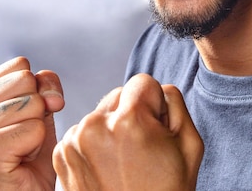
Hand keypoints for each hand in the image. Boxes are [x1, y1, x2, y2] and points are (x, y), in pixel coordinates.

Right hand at [0, 56, 64, 190]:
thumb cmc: (28, 152)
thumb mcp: (38, 106)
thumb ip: (45, 84)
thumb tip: (52, 99)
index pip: (19, 66)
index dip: (32, 90)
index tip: (18, 119)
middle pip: (25, 81)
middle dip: (34, 110)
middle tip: (19, 137)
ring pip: (32, 104)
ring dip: (35, 129)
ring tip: (19, 149)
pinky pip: (34, 129)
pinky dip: (36, 145)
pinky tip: (19, 160)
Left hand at [53, 73, 202, 190]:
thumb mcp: (189, 145)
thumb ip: (174, 102)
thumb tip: (158, 89)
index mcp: (129, 120)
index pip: (143, 82)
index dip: (155, 105)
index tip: (157, 131)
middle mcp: (96, 125)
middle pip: (119, 95)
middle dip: (132, 113)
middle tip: (141, 151)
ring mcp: (75, 141)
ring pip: (101, 113)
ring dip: (112, 129)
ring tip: (123, 164)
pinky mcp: (62, 155)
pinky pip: (84, 132)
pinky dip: (95, 144)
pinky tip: (107, 170)